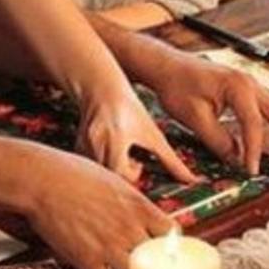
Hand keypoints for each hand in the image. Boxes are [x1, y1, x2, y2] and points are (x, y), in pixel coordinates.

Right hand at [25, 148, 174, 268]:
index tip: (165, 250)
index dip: (170, 245)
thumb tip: (137, 214)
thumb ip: (129, 202)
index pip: (172, 234)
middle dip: (155, 266)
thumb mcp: (112, 181)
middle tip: (146, 265)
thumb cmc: (71, 173)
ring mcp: (111, 246)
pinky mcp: (88, 259)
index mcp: (138, 206)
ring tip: (122, 267)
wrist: (42, 178)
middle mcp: (130, 228)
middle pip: (160, 260)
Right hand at [76, 81, 196, 183]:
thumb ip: (170, 160)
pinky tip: (106, 150)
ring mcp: (84, 144)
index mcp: (116, 141)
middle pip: (109, 176)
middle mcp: (96, 144)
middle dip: (121, 173)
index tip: (139, 163)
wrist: (103, 88)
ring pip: (98, 171)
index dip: (133, 173)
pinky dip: (99, 162)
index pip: (122, 175)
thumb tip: (190, 180)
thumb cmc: (129, 108)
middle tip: (130, 161)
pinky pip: (88, 164)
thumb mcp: (152, 134)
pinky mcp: (78, 144)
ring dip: (110, 168)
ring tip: (119, 154)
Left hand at [140, 52, 268, 174]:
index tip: (251, 172)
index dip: (254, 151)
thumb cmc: (176, 85)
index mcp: (237, 86)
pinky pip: (268, 107)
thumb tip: (235, 161)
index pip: (254, 124)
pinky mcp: (245, 88)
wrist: (166, 66)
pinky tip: (266, 143)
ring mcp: (249, 83)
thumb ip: (217, 140)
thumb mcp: (194, 117)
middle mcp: (249, 82)